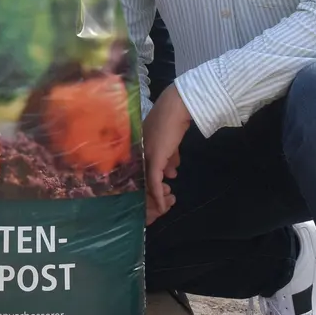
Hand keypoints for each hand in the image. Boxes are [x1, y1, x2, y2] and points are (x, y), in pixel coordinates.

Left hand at [142, 82, 190, 225]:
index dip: (149, 181)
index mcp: (140, 148)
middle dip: (154, 188)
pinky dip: (158, 195)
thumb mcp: (170, 143)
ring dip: (157, 192)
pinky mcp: (154, 159)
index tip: (159, 189)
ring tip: (166, 196)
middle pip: (143, 177)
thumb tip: (173, 172)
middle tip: (165, 194)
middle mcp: (139, 153)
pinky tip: (163, 205)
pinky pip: (154, 182)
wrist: (176, 109)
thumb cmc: (173, 122)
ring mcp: (145, 155)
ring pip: (148, 181)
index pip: (142, 169)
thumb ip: (170, 157)